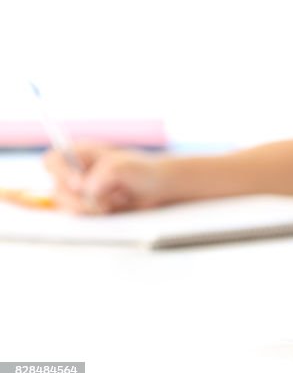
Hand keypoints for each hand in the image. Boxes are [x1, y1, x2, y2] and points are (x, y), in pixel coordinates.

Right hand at [43, 145, 165, 213]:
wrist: (159, 190)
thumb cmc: (144, 171)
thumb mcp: (128, 167)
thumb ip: (106, 173)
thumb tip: (88, 189)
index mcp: (81, 154)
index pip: (53, 161)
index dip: (61, 173)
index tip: (79, 185)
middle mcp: (76, 173)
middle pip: (57, 190)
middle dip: (78, 200)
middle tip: (101, 203)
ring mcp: (80, 193)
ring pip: (67, 206)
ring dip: (88, 209)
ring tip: (112, 203)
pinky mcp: (87, 208)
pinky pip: (80, 217)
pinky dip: (94, 217)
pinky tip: (111, 209)